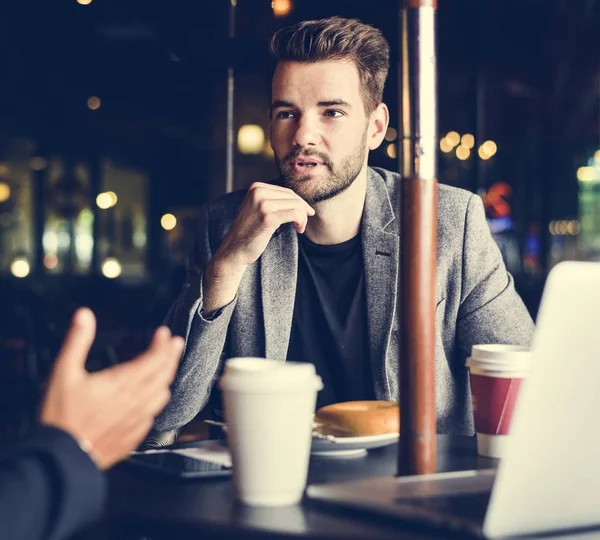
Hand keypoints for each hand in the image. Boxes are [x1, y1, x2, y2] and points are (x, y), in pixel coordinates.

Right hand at [40, 308, 184, 469]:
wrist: (60, 458)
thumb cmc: (60, 417)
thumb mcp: (63, 372)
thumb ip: (77, 341)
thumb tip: (84, 315)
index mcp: (122, 383)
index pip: (153, 359)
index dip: (162, 345)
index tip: (165, 334)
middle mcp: (135, 401)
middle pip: (163, 375)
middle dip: (170, 357)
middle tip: (175, 345)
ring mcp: (136, 421)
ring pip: (162, 396)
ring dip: (166, 378)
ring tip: (167, 369)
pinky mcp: (132, 438)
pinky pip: (153, 416)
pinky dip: (156, 402)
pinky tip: (152, 401)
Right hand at [215, 182, 314, 269]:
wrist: (234, 249)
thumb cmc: (249, 232)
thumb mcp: (258, 209)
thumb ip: (273, 201)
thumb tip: (298, 199)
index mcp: (256, 187)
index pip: (286, 191)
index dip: (299, 203)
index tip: (305, 214)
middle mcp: (258, 191)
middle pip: (292, 197)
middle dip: (303, 210)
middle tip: (303, 224)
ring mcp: (262, 203)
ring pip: (296, 205)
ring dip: (303, 217)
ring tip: (300, 227)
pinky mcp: (267, 216)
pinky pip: (295, 214)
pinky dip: (301, 221)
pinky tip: (299, 229)